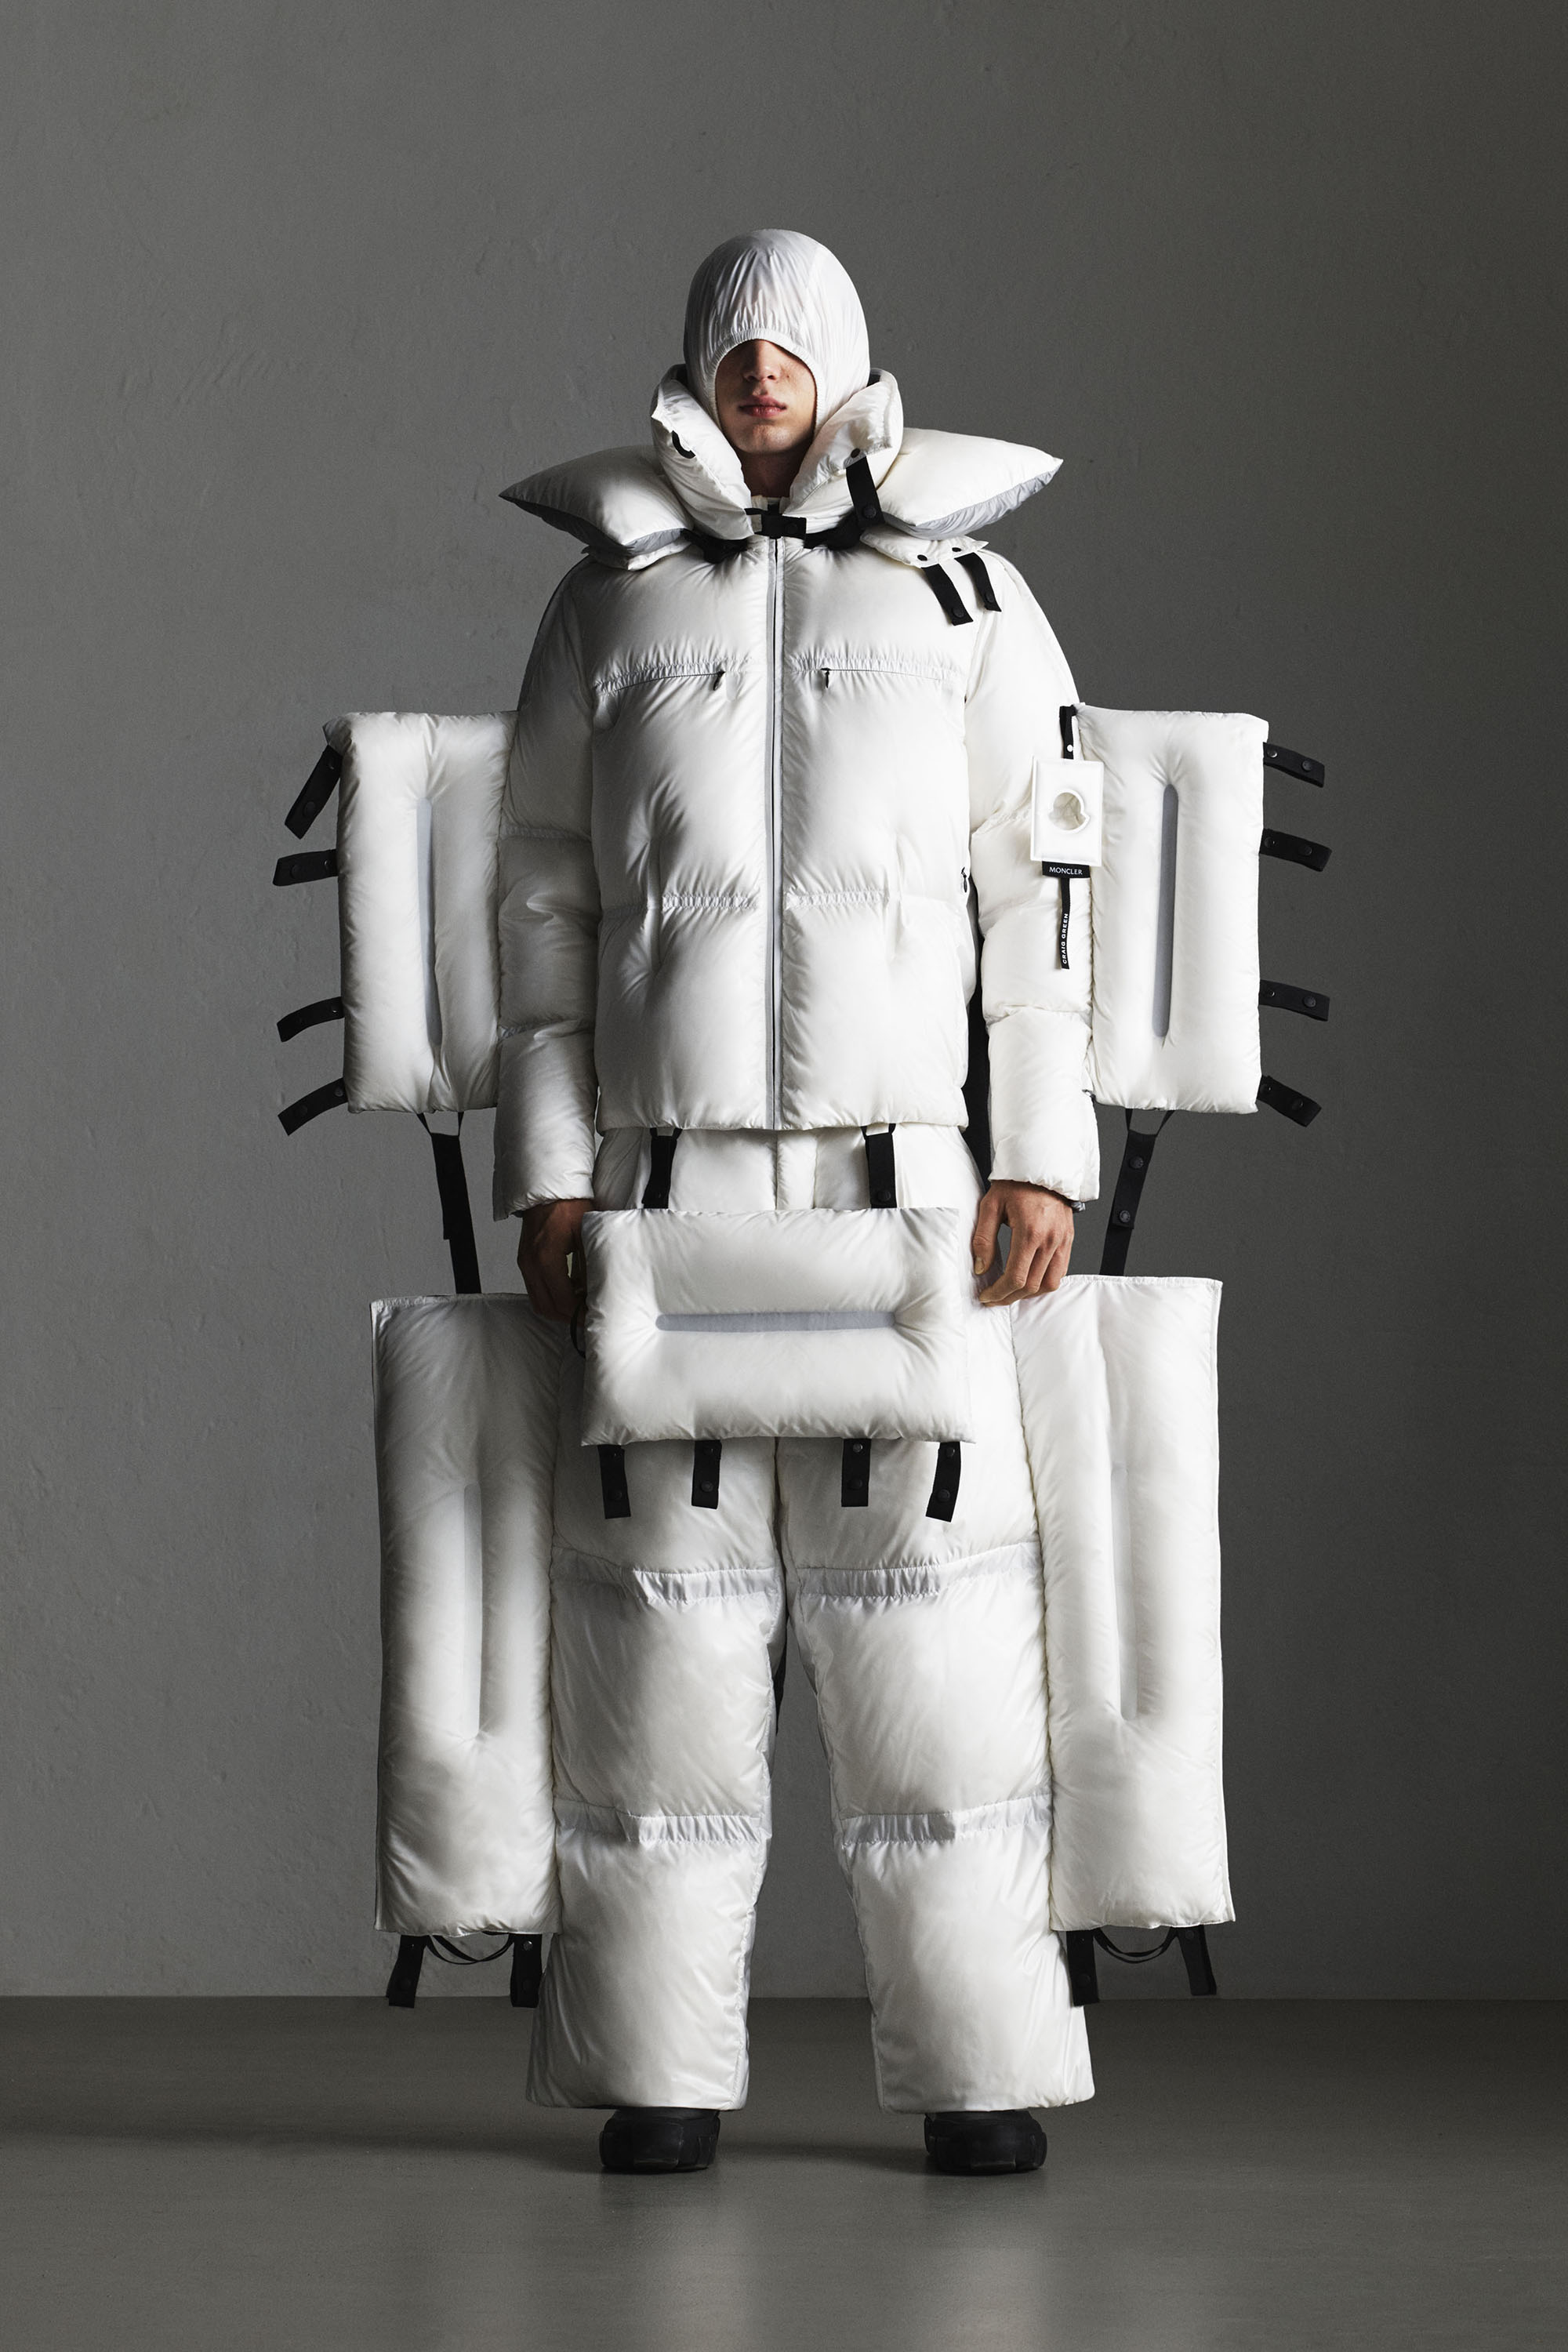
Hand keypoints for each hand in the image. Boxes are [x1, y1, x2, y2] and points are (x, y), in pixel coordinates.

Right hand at [517, 1197, 592, 1322]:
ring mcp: (525, 1263)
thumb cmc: (568, 1206)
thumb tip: (599, 1289)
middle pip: (547, 1307)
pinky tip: (568, 1293)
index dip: (578, 1313)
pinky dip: (550, 1297)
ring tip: (578, 1307)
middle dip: (568, 1317)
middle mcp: (531, 1263)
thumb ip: (591, 1263)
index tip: (592, 1315)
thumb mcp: (587, 1233)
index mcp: (546, 1257)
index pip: (562, 1299)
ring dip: (558, 1309)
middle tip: (586, 1317)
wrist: (548, 1191)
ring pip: (538, 1302)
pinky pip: (535, 1290)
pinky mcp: (525, 1261)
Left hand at [971, 1181, 1073, 1304]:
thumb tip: (981, 1268)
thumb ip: (983, 1239)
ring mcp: (1062, 1241)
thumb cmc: (1015, 1183)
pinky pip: (1060, 1272)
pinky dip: (1044, 1282)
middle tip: (994, 1298)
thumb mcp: (990, 1206)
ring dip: (1029, 1294)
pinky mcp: (1068, 1240)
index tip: (986, 1296)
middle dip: (1009, 1297)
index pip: (1016, 1277)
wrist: (1041, 1167)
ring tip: (1011, 1292)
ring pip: (1049, 1284)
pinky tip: (1029, 1279)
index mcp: (1030, 1231)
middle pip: (1031, 1286)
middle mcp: (1050, 1239)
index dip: (999, 1293)